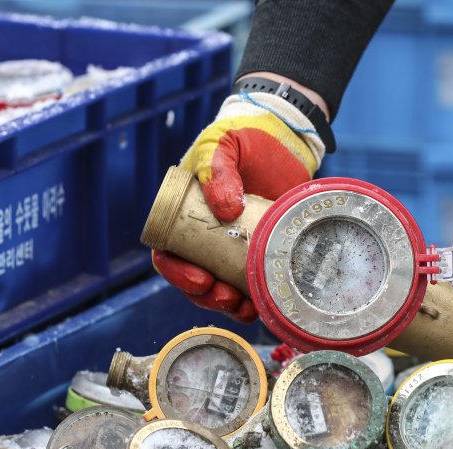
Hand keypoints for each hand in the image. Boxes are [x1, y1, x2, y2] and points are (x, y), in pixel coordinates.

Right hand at [153, 77, 326, 320]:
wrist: (284, 138)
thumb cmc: (243, 137)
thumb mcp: (223, 145)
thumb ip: (219, 170)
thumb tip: (226, 210)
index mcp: (183, 215)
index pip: (168, 253)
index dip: (178, 273)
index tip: (201, 279)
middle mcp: (203, 236)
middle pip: (194, 280)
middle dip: (207, 296)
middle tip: (226, 297)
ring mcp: (232, 247)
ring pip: (221, 288)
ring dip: (228, 305)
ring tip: (243, 308)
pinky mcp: (260, 251)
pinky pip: (251, 284)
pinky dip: (253, 300)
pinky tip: (260, 305)